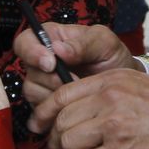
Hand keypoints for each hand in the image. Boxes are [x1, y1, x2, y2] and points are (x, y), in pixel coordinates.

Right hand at [14, 22, 136, 121]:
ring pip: (32, 92)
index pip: (25, 42)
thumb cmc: (113, 58)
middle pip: (28, 70)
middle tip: (75, 81)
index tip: (50, 64)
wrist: (124, 87)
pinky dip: (55, 111)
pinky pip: (40, 110)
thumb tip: (58, 50)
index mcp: (51, 38)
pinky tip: (74, 107)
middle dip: (50, 79)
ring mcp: (42, 84)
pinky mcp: (46, 105)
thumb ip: (84, 43)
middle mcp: (42, 60)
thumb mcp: (105, 43)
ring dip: (55, 96)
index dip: (32, 52)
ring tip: (79, 93)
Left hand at [35, 68, 148, 148]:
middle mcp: (110, 99)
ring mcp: (115, 126)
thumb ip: (110, 96)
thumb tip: (77, 115)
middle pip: (61, 122)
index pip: (62, 94)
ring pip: (68, 144)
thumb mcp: (143, 90)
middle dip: (61, 139)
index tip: (40, 125)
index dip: (45, 113)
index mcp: (114, 80)